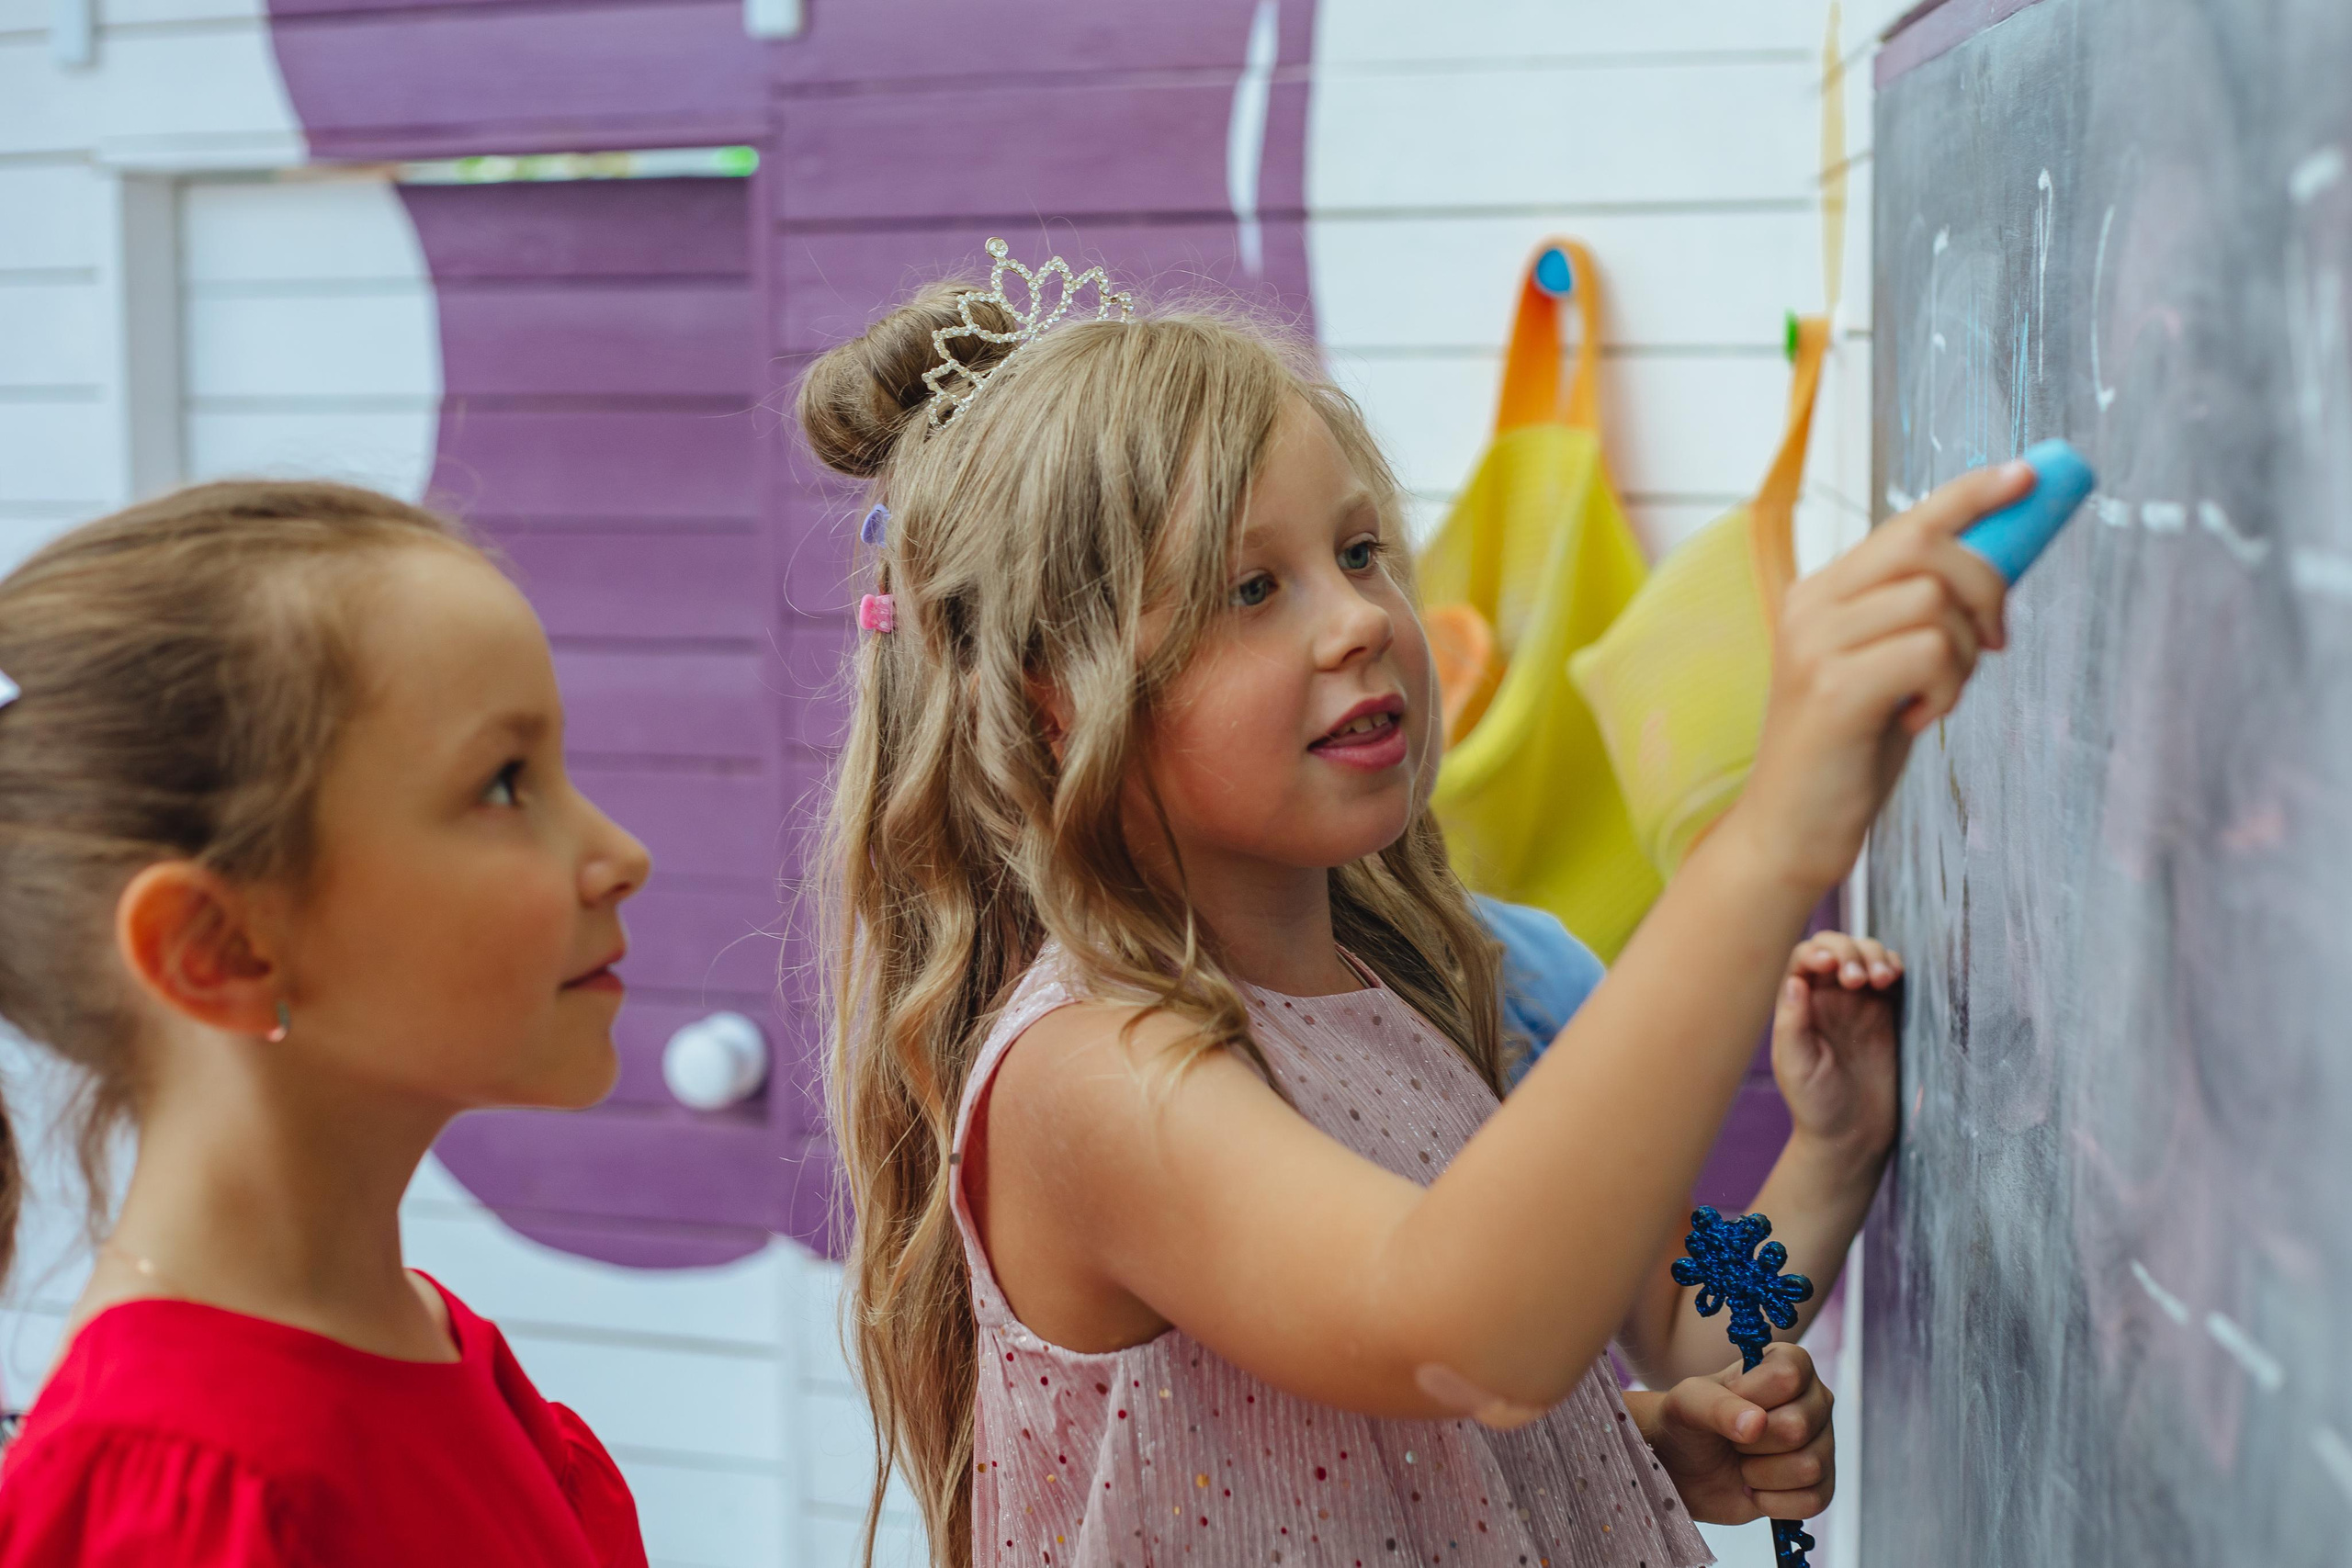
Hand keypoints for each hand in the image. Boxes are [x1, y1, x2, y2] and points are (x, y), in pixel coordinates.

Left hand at [1638, 1343, 1834, 1525]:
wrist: (1684, 1466)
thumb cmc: (1689, 1421)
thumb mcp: (1689, 1402)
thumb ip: (1717, 1406)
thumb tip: (1756, 1423)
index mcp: (1790, 1363)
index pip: (1788, 1377)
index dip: (1750, 1396)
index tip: (1728, 1402)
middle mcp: (1814, 1400)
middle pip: (1797, 1427)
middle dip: (1750, 1442)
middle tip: (1732, 1439)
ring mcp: (1822, 1444)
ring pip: (1808, 1467)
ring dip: (1759, 1474)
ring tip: (1742, 1462)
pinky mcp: (1821, 1485)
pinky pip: (1813, 1501)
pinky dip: (1772, 1502)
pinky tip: (1754, 1488)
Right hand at [1730, 462, 2028, 889]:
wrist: (1790, 828)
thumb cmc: (1849, 749)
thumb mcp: (1888, 666)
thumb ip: (1922, 614)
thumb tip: (2000, 564)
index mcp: (1821, 592)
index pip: (1906, 522)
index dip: (1971, 494)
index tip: (2026, 475)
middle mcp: (1810, 605)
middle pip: (1929, 549)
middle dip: (1986, 588)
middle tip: (1993, 643)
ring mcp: (1815, 644)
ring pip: (1934, 602)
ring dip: (1961, 654)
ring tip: (1933, 697)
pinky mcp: (1830, 687)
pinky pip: (1929, 652)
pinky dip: (1946, 688)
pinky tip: (1918, 719)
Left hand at [1773, 932, 1902, 1161]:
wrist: (1853, 1134)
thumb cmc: (1816, 1104)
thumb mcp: (1796, 1066)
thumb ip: (1793, 1024)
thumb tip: (1795, 981)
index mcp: (1799, 1005)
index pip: (1805, 959)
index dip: (1819, 951)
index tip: (1831, 965)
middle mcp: (1828, 997)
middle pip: (1838, 948)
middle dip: (1850, 951)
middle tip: (1858, 979)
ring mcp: (1859, 1003)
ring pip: (1867, 956)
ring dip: (1875, 956)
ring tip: (1882, 979)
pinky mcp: (1887, 1014)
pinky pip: (1892, 977)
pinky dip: (1895, 967)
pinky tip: (1894, 978)